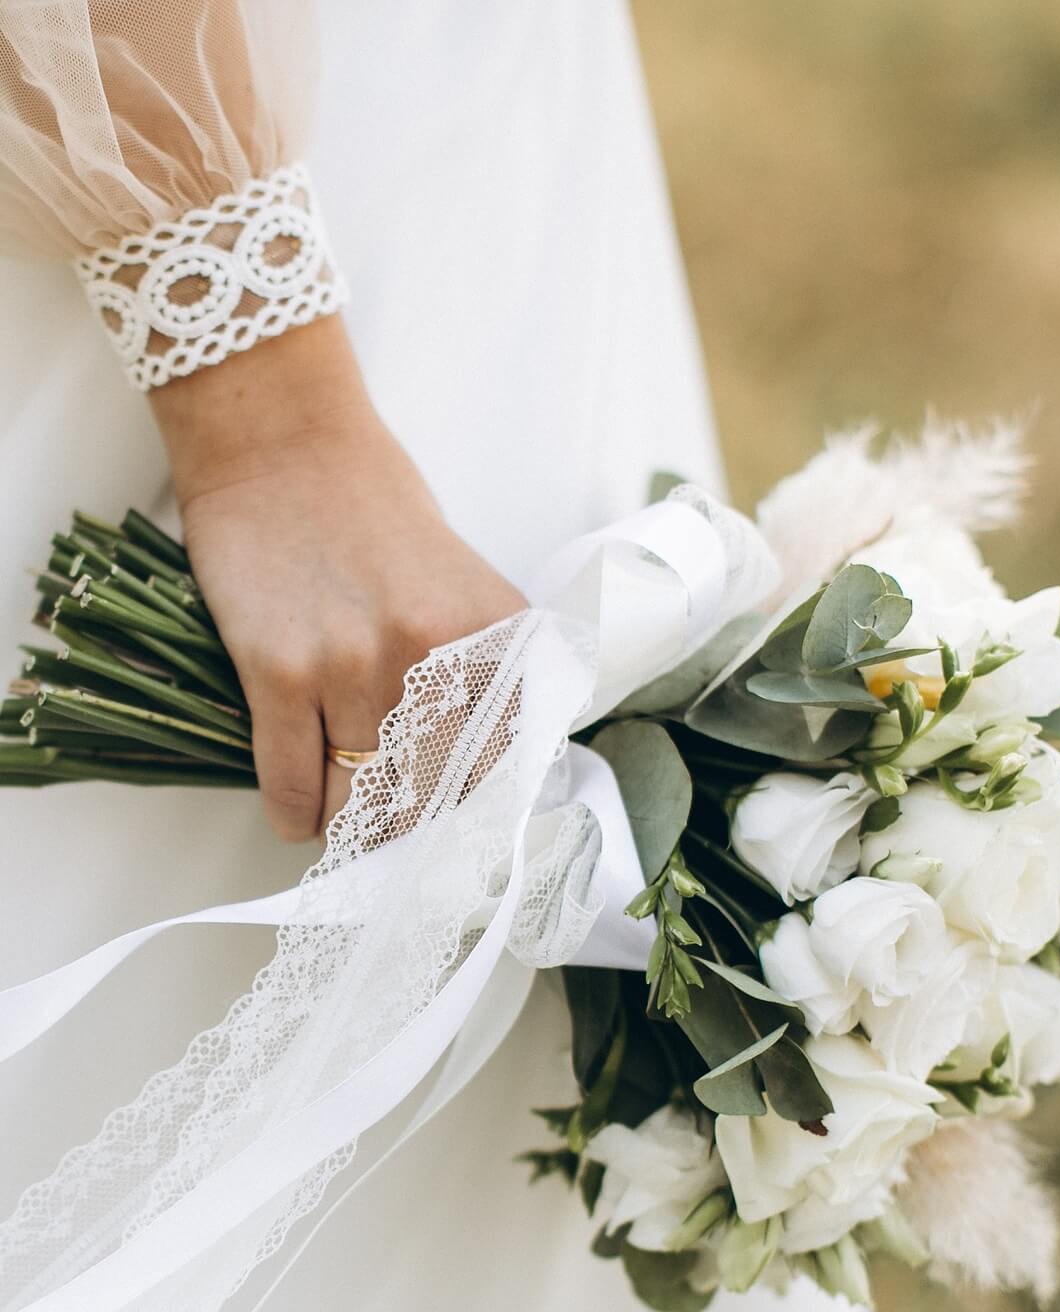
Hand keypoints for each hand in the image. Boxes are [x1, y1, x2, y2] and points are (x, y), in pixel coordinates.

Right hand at [149, 318, 525, 841]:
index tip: (466, 834)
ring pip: (360, 799)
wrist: (282, 441)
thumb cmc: (374, 509)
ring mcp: (351, 665)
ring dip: (353, 830)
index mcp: (491, 632)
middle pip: (433, 794)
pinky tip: (299, 819)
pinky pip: (292, 781)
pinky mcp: (277, 669)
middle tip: (404, 847)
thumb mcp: (466, 583)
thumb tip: (490, 770)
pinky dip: (296, 816)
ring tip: (349, 829)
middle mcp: (430, 654)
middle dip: (417, 835)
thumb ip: (487, 667)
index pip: (506, 761)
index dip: (481, 810)